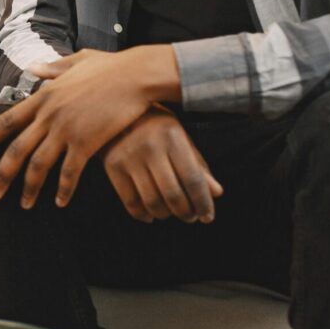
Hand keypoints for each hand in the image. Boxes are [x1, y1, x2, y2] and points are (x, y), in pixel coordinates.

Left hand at [0, 45, 180, 208]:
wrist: (137, 75)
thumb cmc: (111, 67)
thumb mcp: (77, 62)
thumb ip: (52, 69)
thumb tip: (33, 67)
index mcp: (42, 97)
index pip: (5, 123)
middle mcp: (48, 115)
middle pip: (16, 151)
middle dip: (1, 176)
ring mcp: (66, 130)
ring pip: (38, 166)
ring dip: (28, 189)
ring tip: (23, 205)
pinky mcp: (87, 143)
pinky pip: (69, 173)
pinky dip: (62, 190)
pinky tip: (59, 202)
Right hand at [103, 108, 222, 223]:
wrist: (116, 111)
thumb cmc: (156, 127)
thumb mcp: (181, 139)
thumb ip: (198, 165)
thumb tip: (217, 193)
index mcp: (173, 137)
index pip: (193, 178)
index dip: (203, 202)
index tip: (207, 217)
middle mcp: (150, 147)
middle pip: (173, 194)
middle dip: (185, 213)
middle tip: (190, 217)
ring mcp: (129, 157)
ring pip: (151, 202)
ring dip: (165, 215)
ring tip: (171, 214)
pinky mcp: (112, 166)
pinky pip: (130, 201)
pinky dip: (142, 214)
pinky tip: (151, 215)